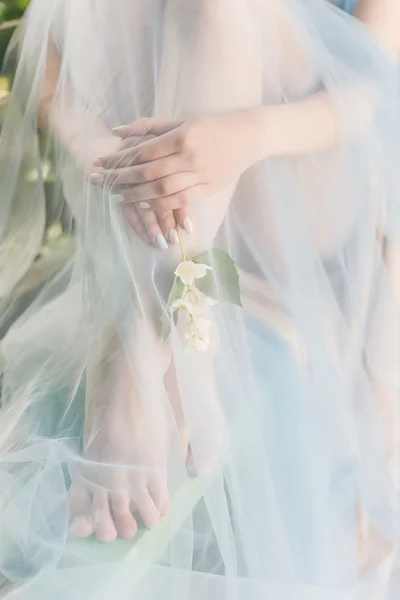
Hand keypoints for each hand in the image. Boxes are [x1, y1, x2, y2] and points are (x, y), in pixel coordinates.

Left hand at [92, 111, 262, 229]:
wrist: (251, 136)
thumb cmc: (214, 124)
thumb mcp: (182, 119)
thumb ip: (149, 126)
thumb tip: (117, 131)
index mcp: (182, 136)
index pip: (143, 151)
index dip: (118, 159)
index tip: (100, 163)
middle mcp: (190, 157)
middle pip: (148, 173)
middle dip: (120, 179)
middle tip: (100, 181)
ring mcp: (201, 175)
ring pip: (162, 191)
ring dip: (136, 196)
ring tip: (117, 197)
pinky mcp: (209, 189)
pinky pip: (180, 201)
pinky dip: (159, 205)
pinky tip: (143, 205)